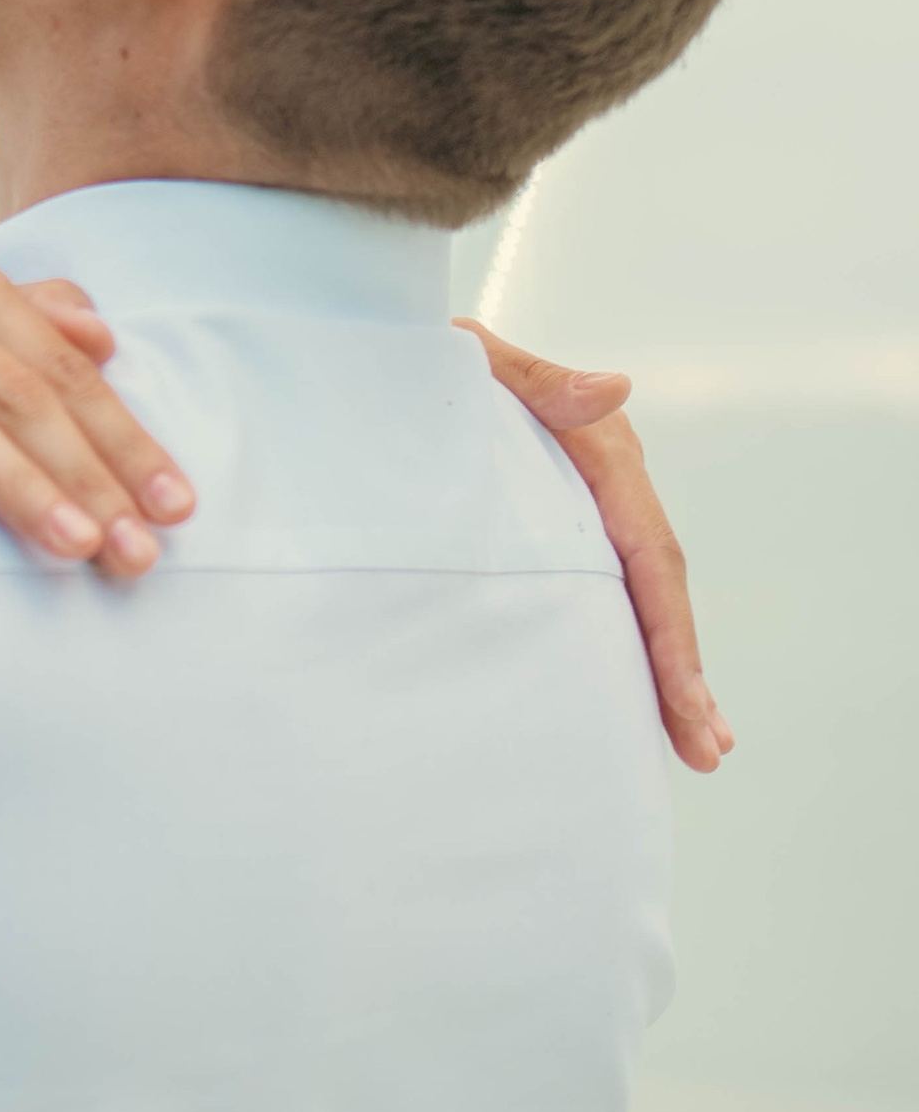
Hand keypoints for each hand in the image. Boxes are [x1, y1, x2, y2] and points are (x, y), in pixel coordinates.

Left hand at [459, 320, 731, 773]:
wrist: (406, 363)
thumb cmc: (439, 367)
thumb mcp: (483, 366)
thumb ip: (544, 381)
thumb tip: (614, 389)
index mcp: (600, 451)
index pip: (648, 551)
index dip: (670, 630)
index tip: (688, 700)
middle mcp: (609, 483)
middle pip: (657, 585)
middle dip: (682, 670)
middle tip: (706, 749)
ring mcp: (592, 508)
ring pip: (640, 596)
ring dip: (669, 669)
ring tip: (695, 742)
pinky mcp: (565, 526)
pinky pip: (608, 589)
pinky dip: (632, 643)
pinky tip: (641, 694)